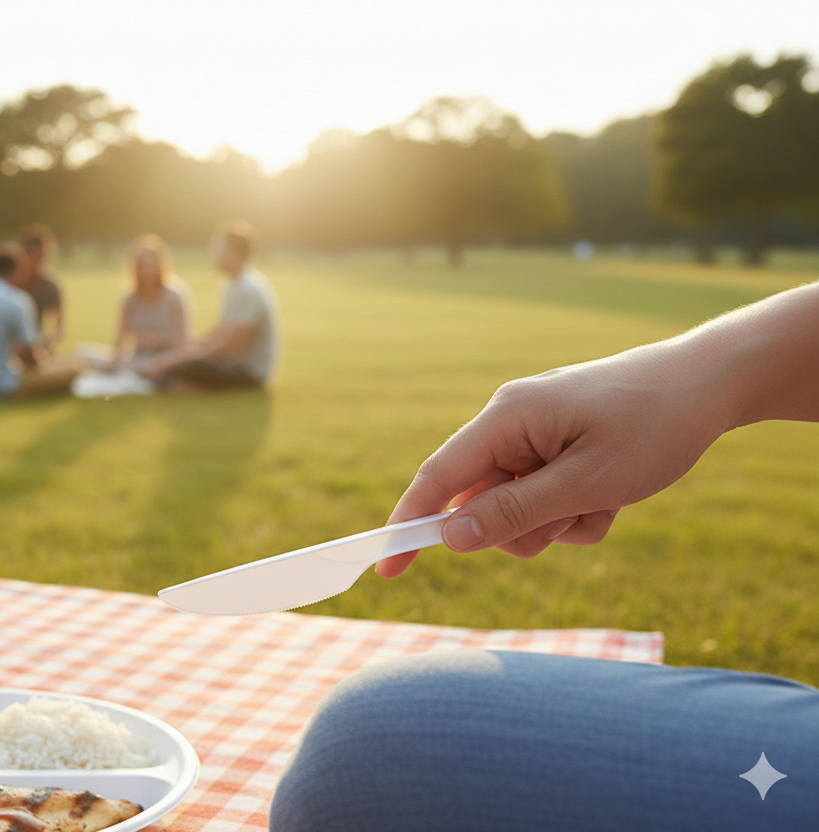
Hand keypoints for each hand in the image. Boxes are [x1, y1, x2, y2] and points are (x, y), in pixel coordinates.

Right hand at [376, 339, 729, 576]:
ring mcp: (533, 434)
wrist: (710, 384)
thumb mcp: (585, 483)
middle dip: (522, 528)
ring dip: (556, 523)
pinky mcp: (555, 446)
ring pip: (516, 509)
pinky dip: (575, 511)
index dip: (408, 526)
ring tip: (603, 502)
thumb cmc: (652, 426)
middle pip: (480, 503)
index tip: (385, 571)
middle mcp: (509, 424)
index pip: (437, 479)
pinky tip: (613, 494)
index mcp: (506, 419)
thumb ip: (515, 512)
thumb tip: (450, 538)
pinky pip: (545, 500)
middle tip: (573, 520)